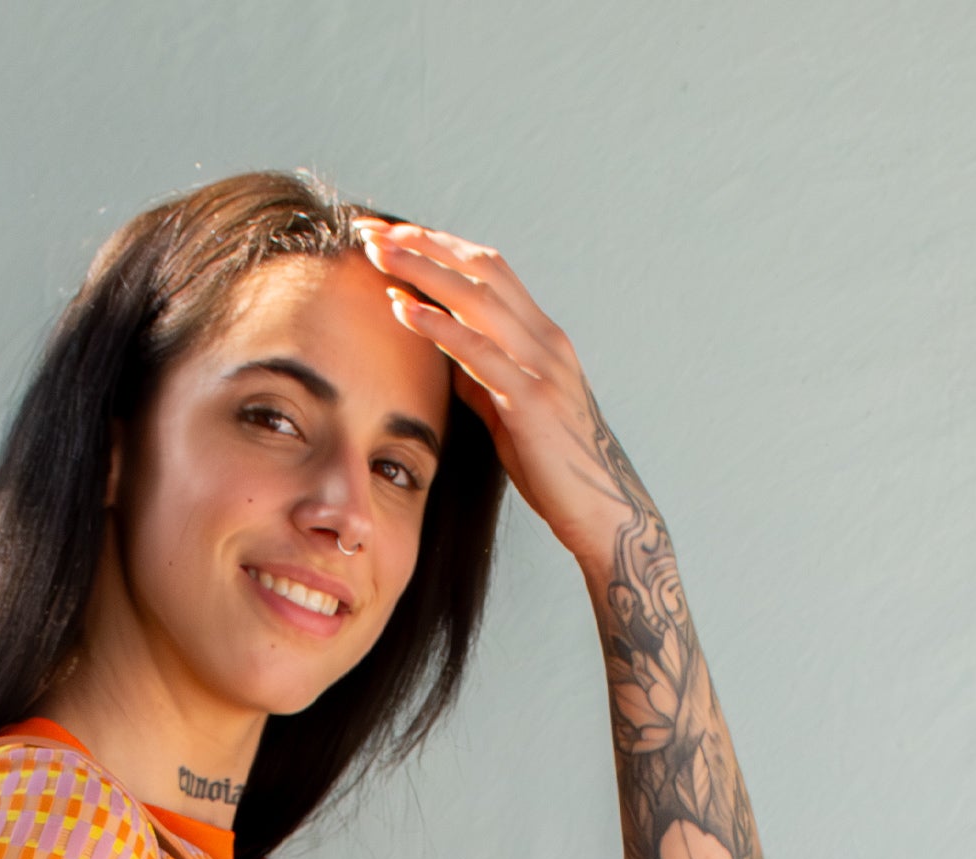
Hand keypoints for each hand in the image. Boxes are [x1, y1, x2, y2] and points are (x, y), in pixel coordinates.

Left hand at [355, 219, 644, 572]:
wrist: (602, 513)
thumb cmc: (555, 469)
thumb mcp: (511, 414)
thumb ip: (482, 380)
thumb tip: (447, 357)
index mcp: (541, 338)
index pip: (488, 270)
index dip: (439, 247)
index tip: (391, 235)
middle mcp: (545, 340)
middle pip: (481, 268)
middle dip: (424, 243)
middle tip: (373, 228)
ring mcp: (541, 367)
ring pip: (479, 298)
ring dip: (424, 271)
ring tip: (379, 253)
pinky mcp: (532, 402)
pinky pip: (480, 353)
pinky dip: (438, 326)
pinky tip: (401, 310)